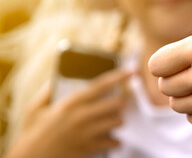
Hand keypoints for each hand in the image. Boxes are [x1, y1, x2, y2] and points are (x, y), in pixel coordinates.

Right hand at [5, 70, 130, 157]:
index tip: (131, 71)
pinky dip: (115, 139)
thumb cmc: (32, 133)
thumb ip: (47, 91)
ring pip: (117, 122)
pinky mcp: (90, 149)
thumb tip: (57, 76)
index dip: (118, 76)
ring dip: (117, 119)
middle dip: (120, 101)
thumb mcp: (34, 108)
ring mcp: (87, 134)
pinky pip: (113, 142)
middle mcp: (82, 117)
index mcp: (70, 103)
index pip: (101, 85)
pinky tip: (109, 137)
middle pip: (115, 104)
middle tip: (118, 101)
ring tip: (111, 120)